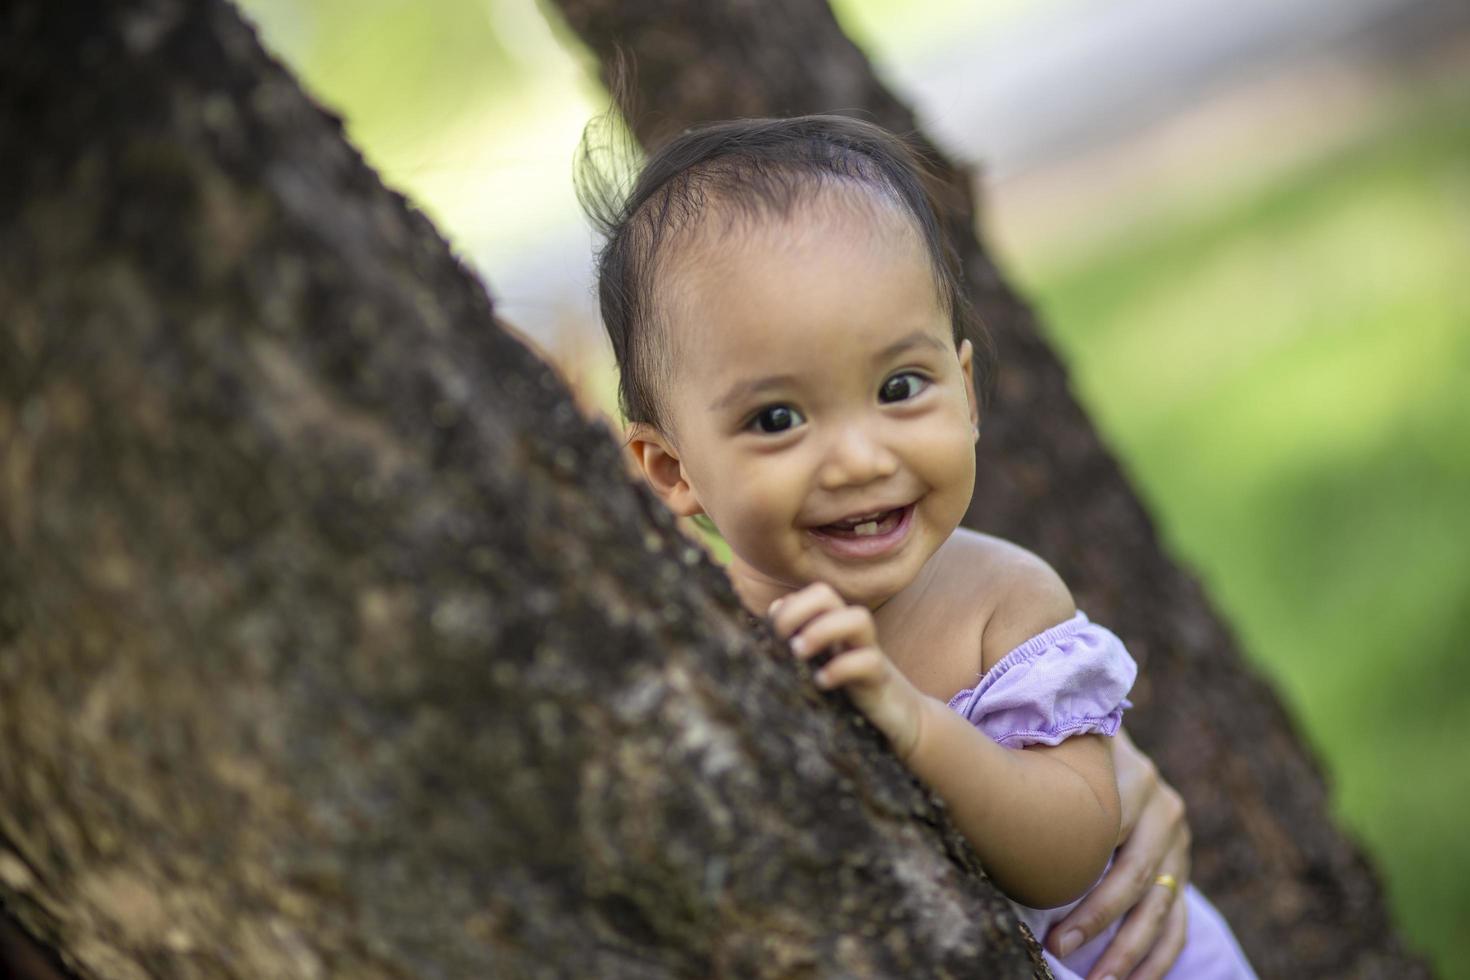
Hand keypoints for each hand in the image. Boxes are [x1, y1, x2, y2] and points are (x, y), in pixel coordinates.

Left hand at [769, 583, 923, 757]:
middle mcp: (849, 633)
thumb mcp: (819, 667)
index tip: (773, 637)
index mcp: (832, 626)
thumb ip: (797, 643)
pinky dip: (841, 668)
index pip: (810, 594)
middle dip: (798, 609)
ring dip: (821, 630)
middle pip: (826, 594)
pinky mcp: (880, 679)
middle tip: (785, 641)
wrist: (901, 719)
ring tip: (799, 654)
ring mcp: (868, 652)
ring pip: (857, 618)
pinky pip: (868, 661)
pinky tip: (822, 683)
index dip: (787, 607)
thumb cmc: (851, 691)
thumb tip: (771, 615)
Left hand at [1046, 728, 1189, 978]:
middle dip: (1097, 922)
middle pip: (1135, 877)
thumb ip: (1031, 760)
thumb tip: (980, 791)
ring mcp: (1177, 840)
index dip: (1082, 887)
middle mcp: (1163, 807)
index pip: (1111, 838)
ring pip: (1159, 907)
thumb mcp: (1050, 747)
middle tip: (1058, 950)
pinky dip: (1158, 958)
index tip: (1051, 926)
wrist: (1098, 740)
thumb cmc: (1056, 748)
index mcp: (1132, 775)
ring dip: (1131, 953)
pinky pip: (1176, 921)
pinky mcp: (1179, 866)